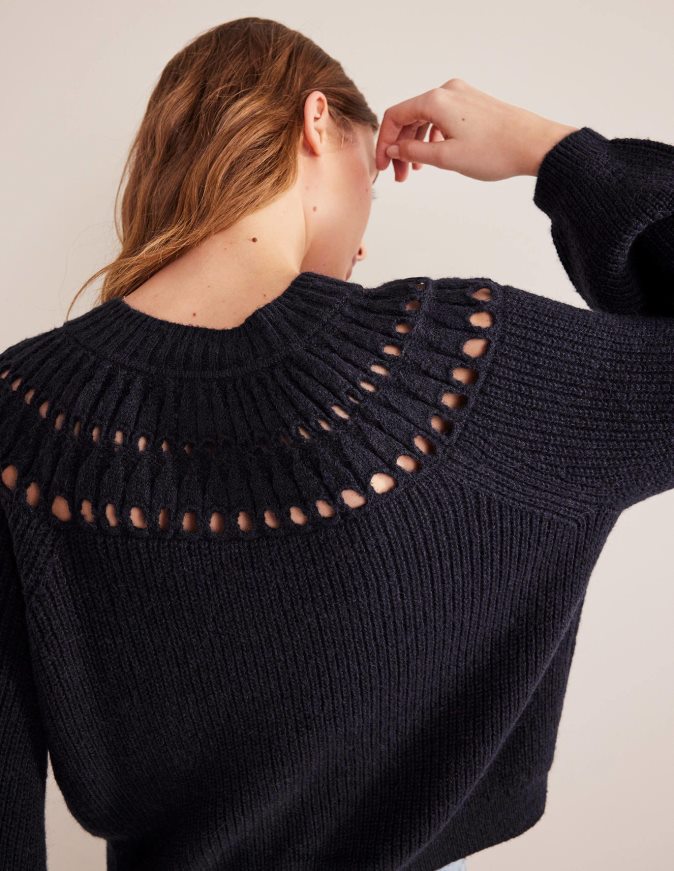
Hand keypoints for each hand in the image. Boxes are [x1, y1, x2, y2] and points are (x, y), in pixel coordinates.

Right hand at [375, 78, 578, 181]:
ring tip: (417, 170)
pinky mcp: (474, 103)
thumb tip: (394, 148)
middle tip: (401, 175)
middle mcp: (447, 91)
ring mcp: (462, 95)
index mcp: (436, 100)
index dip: (384, 143)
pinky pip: (443, 117)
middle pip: (410, 117)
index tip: (384, 165)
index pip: (395, 116)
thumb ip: (413, 151)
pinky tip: (436, 155)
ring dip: (417, 144)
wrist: (533, 144)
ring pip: (426, 118)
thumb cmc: (494, 151)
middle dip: (401, 147)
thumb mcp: (445, 157)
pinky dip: (433, 136)